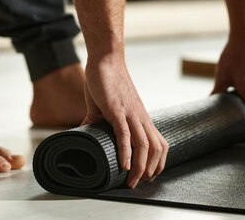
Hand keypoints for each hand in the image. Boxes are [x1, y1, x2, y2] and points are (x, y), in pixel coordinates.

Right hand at [82, 53, 168, 187]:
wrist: (105, 60)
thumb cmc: (107, 83)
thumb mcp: (106, 108)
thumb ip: (98, 123)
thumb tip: (85, 135)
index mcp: (141, 118)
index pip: (159, 144)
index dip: (158, 162)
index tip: (149, 176)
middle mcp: (140, 118)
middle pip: (156, 149)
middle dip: (151, 170)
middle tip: (139, 184)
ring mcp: (130, 114)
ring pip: (143, 145)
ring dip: (140, 166)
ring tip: (131, 181)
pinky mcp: (116, 109)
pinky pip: (125, 133)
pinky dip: (126, 151)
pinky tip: (124, 165)